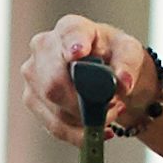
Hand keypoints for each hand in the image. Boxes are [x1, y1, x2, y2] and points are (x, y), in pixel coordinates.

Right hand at [19, 16, 156, 144]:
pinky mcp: (32, 99)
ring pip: (56, 109)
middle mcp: (43, 46)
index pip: (68, 35)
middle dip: (86, 103)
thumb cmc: (114, 57)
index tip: (78, 54)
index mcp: (70, 27)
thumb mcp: (130, 54)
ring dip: (88, 120)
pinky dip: (80, 134)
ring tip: (110, 113)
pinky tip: (97, 131)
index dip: (72, 45)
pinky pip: (55, 126)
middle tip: (113, 105)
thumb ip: (128, 65)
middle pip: (54, 82)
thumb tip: (123, 83)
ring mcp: (33, 74)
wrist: (104, 76)